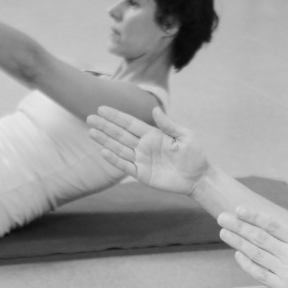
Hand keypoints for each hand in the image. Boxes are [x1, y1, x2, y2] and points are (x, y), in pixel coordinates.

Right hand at [87, 106, 208, 195]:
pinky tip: (103, 151)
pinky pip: (125, 165)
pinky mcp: (142, 174)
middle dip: (105, 126)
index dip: (116, 116)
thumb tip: (154, 109)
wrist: (198, 178)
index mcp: (153, 134)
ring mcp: (141, 160)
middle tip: (89, 118)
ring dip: (104, 140)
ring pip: (118, 148)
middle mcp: (144, 146)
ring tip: (91, 132)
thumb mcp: (185, 136)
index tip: (101, 109)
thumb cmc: (194, 155)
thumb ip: (169, 125)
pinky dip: (114, 159)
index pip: (130, 123)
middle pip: (120, 134)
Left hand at [217, 200, 287, 287]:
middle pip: (260, 238)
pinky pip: (260, 274)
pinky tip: (237, 254)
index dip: (254, 216)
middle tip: (221, 217)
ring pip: (256, 255)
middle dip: (238, 226)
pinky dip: (247, 264)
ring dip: (238, 242)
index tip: (238, 208)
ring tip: (223, 232)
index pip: (273, 225)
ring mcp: (287, 272)